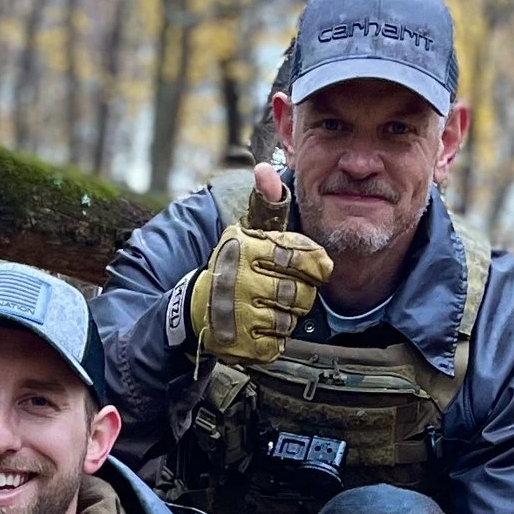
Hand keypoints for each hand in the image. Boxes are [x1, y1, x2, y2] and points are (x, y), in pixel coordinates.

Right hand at [187, 164, 331, 364]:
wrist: (195, 306)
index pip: (299, 257)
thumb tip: (264, 169)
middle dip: (300, 293)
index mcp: (246, 250)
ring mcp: (238, 314)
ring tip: (270, 306)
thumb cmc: (234, 264)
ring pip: (290, 320)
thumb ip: (266, 203)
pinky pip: (277, 343)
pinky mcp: (239, 343)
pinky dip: (274, 337)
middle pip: (300, 293)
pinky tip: (261, 324)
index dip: (315, 265)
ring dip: (286, 316)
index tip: (317, 267)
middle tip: (286, 290)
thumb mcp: (247, 231)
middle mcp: (240, 281)